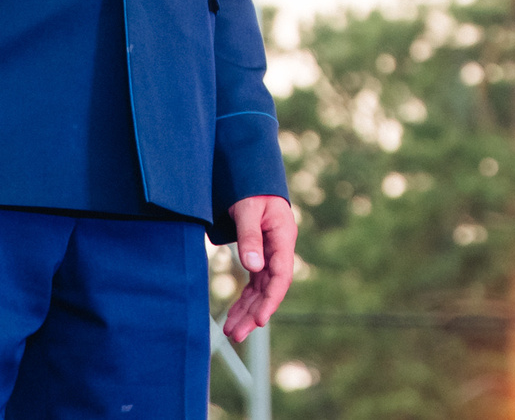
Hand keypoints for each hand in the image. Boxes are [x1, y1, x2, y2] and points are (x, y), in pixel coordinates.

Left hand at [221, 195, 297, 343]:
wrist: (253, 179)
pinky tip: (233, 316)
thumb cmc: (251, 190)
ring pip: (261, 290)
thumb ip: (250, 237)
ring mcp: (270, 255)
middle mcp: (279, 250)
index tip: (260, 320)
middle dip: (254, 313)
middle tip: (236, 335)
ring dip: (247, 311)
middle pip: (270, 289)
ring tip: (231, 332)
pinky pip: (254, 284)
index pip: (281, 276)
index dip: (271, 300)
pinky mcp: (260, 257)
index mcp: (283, 238)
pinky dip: (244, 300)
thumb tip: (253, 267)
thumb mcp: (249, 209)